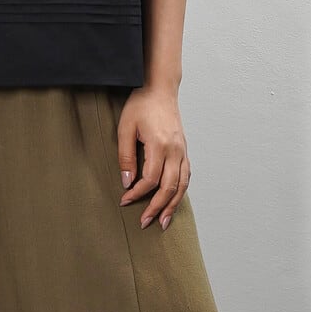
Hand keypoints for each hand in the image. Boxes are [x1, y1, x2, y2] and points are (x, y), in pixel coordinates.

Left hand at [117, 84, 190, 228]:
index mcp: (160, 145)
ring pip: (182, 185)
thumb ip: (126, 157)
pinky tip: (173, 202)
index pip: (150, 179)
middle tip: (144, 222)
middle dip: (157, 208)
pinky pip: (186, 176)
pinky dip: (181, 192)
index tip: (124, 200)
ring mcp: (183, 150)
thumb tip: (126, 182)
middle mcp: (176, 150)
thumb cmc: (140, 106)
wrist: (159, 89)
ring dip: (173, 206)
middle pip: (169, 188)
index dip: (137, 194)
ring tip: (163, 222)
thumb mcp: (125, 129)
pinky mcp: (184, 150)